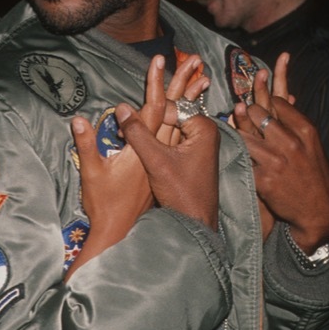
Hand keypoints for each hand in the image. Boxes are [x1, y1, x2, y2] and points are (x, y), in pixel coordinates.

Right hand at [115, 93, 219, 231]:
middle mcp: (207, 132)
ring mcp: (202, 144)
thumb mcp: (155, 161)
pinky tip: (144, 154)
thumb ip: (138, 133)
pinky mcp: (195, 155)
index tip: (125, 131)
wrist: (195, 223)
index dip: (145, 116)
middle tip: (124, 136)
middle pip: (170, 115)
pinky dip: (158, 143)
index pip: (169, 106)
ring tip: (130, 143)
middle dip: (147, 124)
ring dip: (150, 134)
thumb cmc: (181, 194)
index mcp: (203, 127)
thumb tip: (121, 108)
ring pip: (170, 128)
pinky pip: (173, 140)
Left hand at [232, 54, 328, 249]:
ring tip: (228, 125)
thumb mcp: (312, 144)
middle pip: (257, 114)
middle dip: (245, 111)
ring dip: (235, 130)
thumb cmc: (313, 174)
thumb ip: (294, 123)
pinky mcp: (263, 180)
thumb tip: (280, 100)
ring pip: (244, 136)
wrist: (318, 209)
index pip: (276, 101)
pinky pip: (242, 161)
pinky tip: (226, 151)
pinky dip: (235, 155)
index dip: (262, 95)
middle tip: (237, 109)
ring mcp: (276, 161)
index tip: (252, 94)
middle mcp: (291, 142)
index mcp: (305, 129)